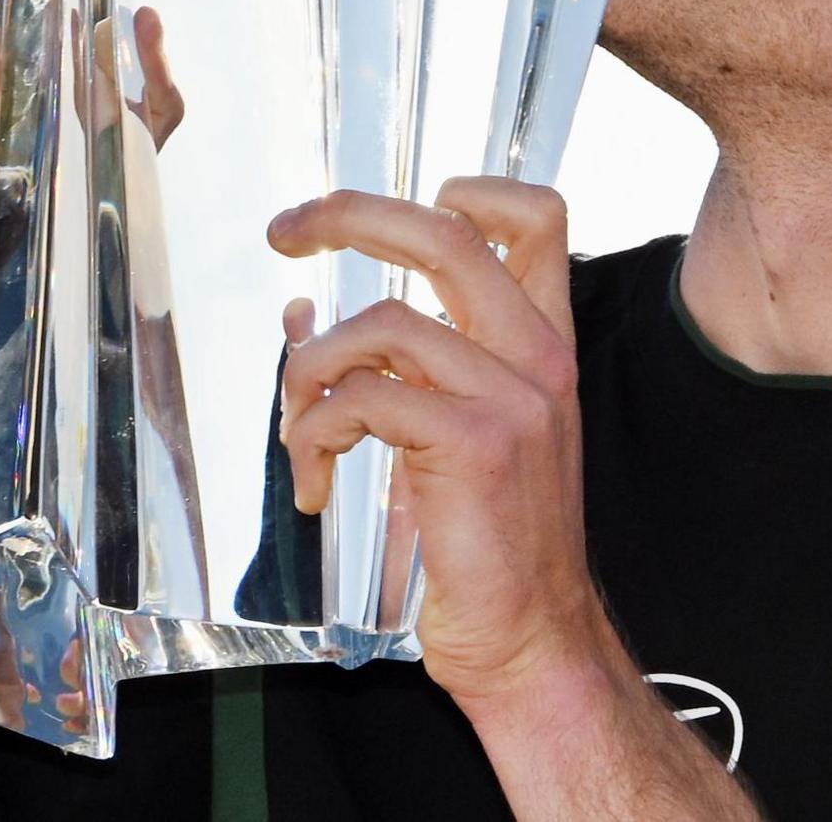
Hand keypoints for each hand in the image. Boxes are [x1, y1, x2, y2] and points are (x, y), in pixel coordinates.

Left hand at [266, 177, 613, 706]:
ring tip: (298, 432)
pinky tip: (314, 485)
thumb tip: (311, 319)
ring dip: (311, 370)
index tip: (391, 210)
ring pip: (382, 322)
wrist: (531, 641)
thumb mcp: (469, 434)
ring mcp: (511, 397)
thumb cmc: (491, 547)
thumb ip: (418, 370)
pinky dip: (313, 435)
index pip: (534, 219)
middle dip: (349, 215)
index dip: (464, 190)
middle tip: (286, 231)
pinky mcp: (472, 443)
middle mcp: (538, 358)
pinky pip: (361, 398)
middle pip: (446, 233)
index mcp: (545, 347)